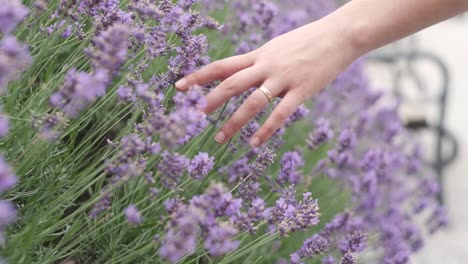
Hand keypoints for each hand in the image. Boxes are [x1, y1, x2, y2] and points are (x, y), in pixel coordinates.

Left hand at [175, 20, 358, 147]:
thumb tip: (248, 77)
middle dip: (210, 100)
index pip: (221, 65)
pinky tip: (254, 143)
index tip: (179, 86)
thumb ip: (261, 63)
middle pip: (230, 83)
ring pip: (251, 102)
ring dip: (233, 122)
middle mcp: (266, 65)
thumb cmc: (308, 41)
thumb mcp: (278, 48)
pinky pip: (280, 113)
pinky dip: (265, 130)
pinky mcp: (302, 90)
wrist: (340, 35)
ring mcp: (283, 78)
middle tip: (195, 116)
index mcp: (259, 55)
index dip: (198, 76)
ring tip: (220, 139)